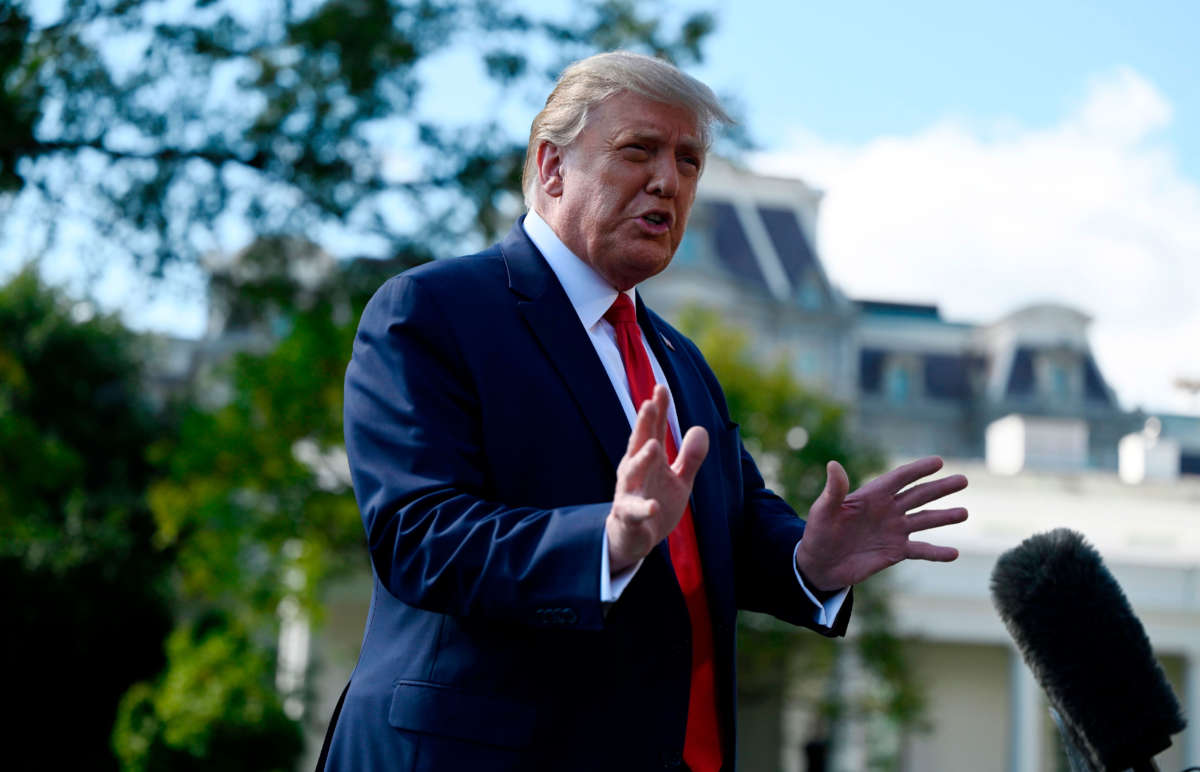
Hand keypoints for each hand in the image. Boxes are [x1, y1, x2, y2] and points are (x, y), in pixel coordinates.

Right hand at [606, 385, 708, 572]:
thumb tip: (702, 428)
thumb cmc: (654, 501)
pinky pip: (635, 511)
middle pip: (639, 443)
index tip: (661, 387)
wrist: (633, 538)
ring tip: (654, 445)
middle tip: (650, 403)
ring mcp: (629, 492)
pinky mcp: (628, 516)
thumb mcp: (679, 479)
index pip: (652, 430)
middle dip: (644, 424)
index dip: (657, 410)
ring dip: (643, 459)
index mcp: (648, 459)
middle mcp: (635, 471)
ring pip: (632, 473)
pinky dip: (644, 509)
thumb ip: (690, 457)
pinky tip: (654, 506)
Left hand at [793, 456, 967, 591]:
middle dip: (940, 488)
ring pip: (924, 520)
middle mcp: (887, 510)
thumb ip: (834, 490)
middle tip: (963, 480)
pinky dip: (936, 552)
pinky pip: (920, 550)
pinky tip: (954, 553)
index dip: (917, 470)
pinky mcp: (896, 551)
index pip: (899, 478)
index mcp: (872, 496)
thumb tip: (833, 465)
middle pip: (918, 495)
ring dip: (944, 517)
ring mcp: (894, 530)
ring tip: (964, 513)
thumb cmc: (819, 533)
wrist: (820, 564)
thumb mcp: (823, 511)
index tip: (938, 461)